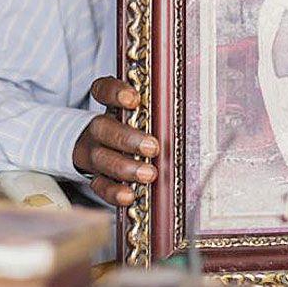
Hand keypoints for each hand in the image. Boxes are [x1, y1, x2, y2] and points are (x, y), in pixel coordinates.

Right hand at [72, 77, 158, 205]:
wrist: (100, 147)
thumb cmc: (134, 125)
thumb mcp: (142, 111)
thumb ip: (157, 108)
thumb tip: (193, 105)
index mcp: (109, 105)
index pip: (103, 90)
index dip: (114, 93)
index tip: (133, 99)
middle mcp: (98, 128)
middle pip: (103, 128)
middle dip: (127, 138)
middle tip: (152, 147)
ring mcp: (94, 152)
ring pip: (101, 158)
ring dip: (124, 167)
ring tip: (148, 174)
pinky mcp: (95, 176)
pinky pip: (99, 185)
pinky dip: (113, 192)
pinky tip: (129, 196)